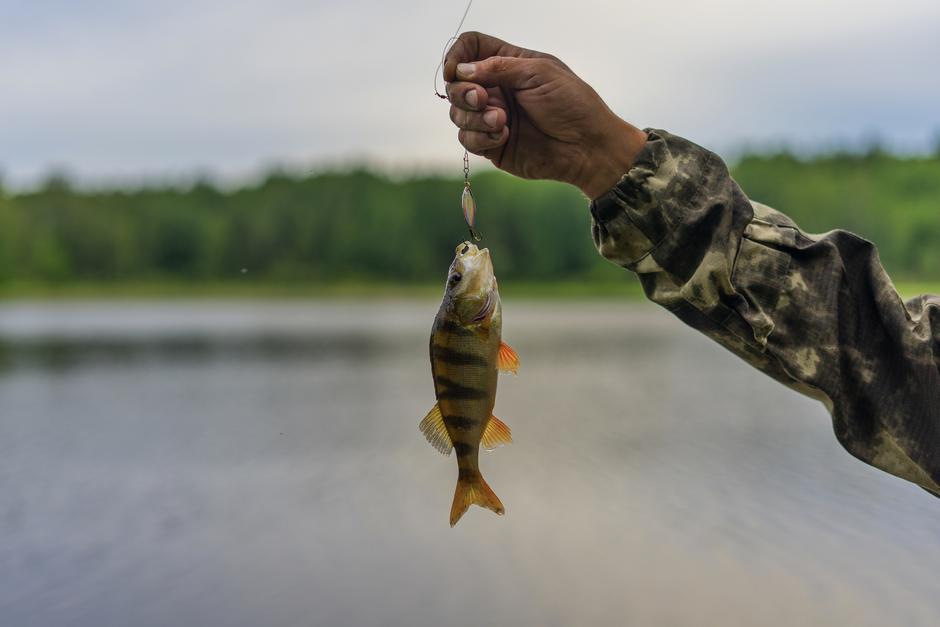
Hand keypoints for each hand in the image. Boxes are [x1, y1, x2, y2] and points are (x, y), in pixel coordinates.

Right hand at [443, 31, 647, 198]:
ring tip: (502, 121)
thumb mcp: (539, 73)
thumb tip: (461, 71)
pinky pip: (467, 140)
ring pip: (457, 114)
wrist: (586, 147)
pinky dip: (480, 137)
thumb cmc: (573, 104)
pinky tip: (503, 136)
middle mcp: (497, 90)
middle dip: (462, 92)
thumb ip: (498, 67)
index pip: (470, 49)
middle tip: (482, 99)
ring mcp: (492, 118)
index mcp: (508, 64)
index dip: (457, 57)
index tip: (456, 71)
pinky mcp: (492, 145)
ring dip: (474, 117)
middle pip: (456, 84)